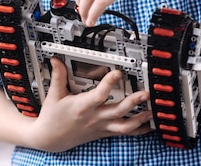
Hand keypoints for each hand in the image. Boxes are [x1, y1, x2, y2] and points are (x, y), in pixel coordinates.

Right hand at [27, 58, 151, 151]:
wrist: (49, 138)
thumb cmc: (52, 117)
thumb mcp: (54, 95)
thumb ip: (58, 76)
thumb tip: (56, 61)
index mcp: (82, 106)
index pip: (99, 94)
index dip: (110, 83)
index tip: (119, 72)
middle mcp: (93, 117)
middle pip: (118, 111)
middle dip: (134, 102)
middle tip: (145, 93)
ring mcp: (100, 126)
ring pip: (124, 126)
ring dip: (139, 119)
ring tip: (151, 111)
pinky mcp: (102, 132)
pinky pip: (122, 133)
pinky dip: (137, 130)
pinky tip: (147, 126)